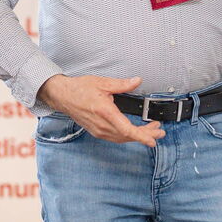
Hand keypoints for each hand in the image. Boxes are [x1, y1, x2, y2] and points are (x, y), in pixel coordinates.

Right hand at [39, 75, 164, 146]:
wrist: (62, 96)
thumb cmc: (79, 89)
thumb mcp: (103, 83)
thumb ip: (122, 84)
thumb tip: (137, 81)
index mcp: (105, 112)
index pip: (126, 129)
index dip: (141, 136)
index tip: (152, 140)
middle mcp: (102, 125)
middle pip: (127, 136)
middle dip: (145, 135)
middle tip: (159, 132)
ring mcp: (98, 130)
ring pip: (122, 138)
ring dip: (137, 136)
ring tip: (151, 130)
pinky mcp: (96, 131)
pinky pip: (115, 138)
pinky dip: (127, 136)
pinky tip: (134, 132)